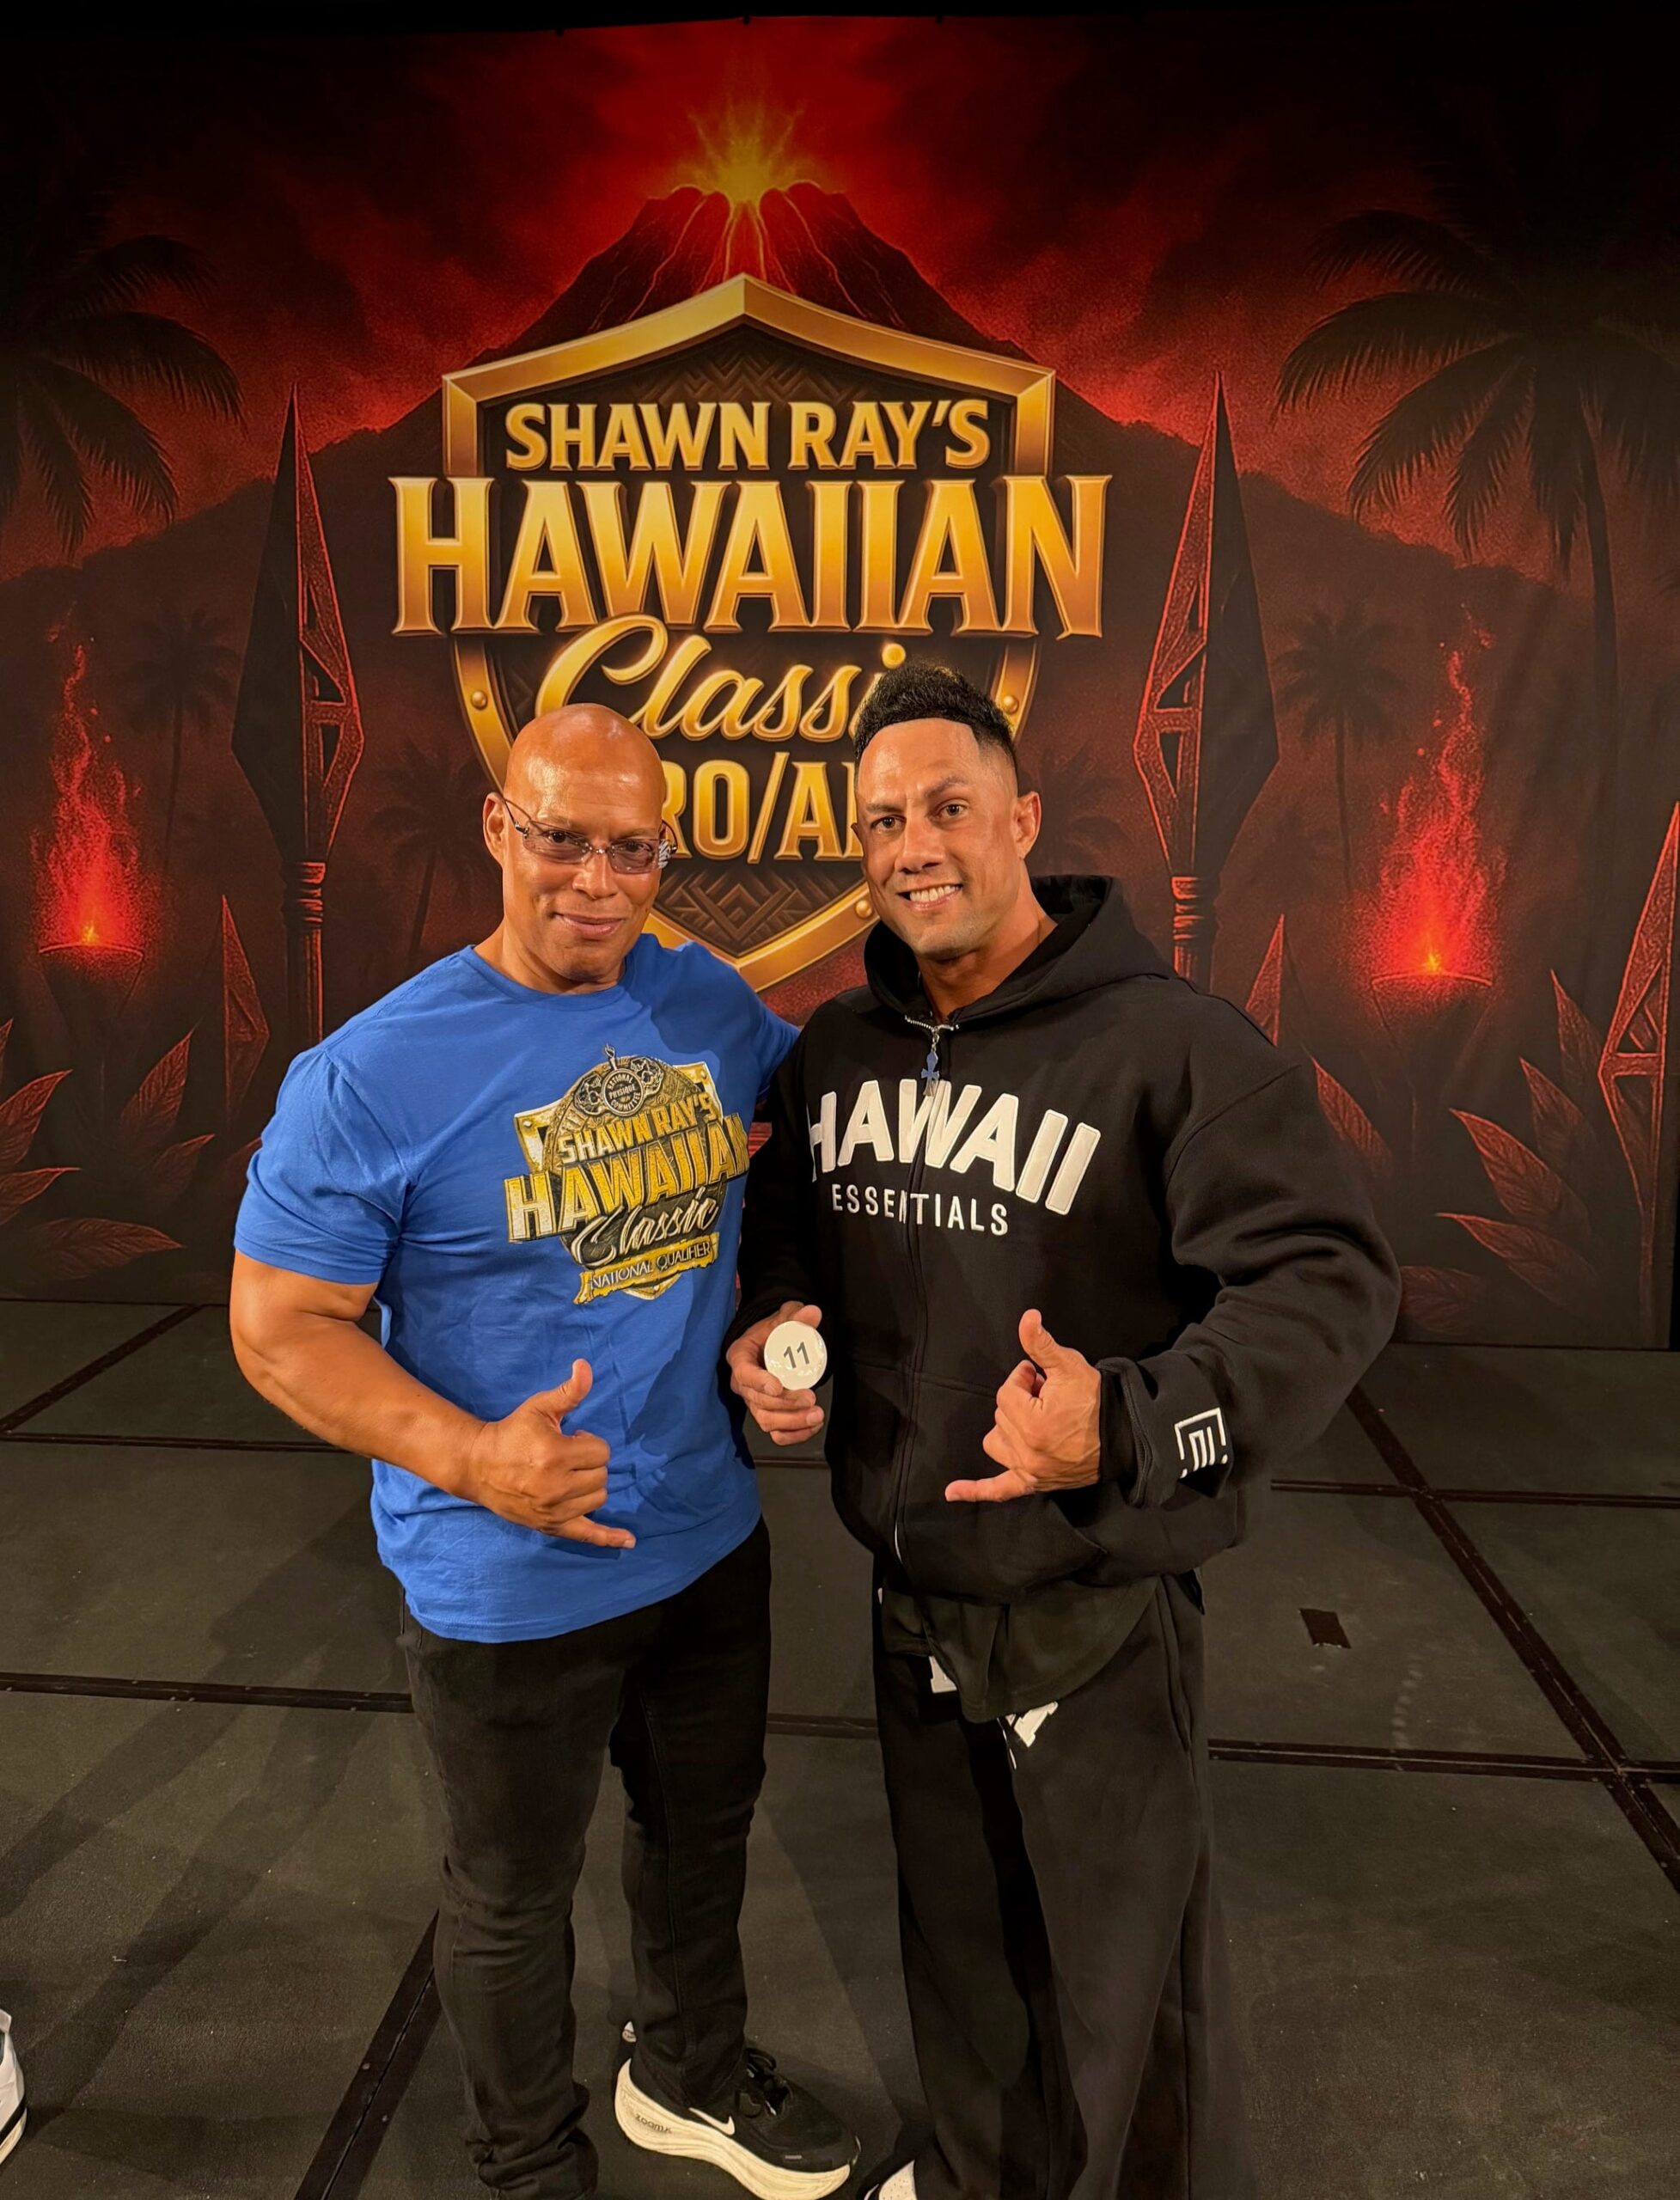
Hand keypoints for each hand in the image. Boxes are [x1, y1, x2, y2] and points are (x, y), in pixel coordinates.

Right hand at [458, 1361, 632, 1546]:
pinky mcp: (550, 1526)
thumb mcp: (539, 1407)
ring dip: (590, 1486)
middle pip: (603, 1475)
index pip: (602, 1451)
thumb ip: (569, 1391)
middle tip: (563, 1458)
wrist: (478, 1466)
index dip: (588, 1441)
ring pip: (599, 1498)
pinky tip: (630, 1542)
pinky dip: (609, 1538)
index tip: (569, 1439)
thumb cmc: (512, 1433)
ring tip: (565, 1476)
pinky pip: (588, 1535)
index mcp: (555, 1455)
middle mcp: (556, 1486)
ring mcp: (554, 1511)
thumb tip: (586, 1366)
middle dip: (589, 1463)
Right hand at [727, 1301, 825, 1446]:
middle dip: (785, 1403)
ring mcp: (753, 1402)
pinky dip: (794, 1435)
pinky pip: (776, 1433)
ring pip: (766, 1420)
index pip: (744, 1372)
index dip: (759, 1382)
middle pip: (758, 1400)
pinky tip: (812, 1427)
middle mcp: (742, 1383)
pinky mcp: (767, 1415)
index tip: (777, 1386)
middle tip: (810, 1398)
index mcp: (740, 1356)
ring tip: (816, 1415)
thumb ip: (796, 1316)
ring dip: (792, 1421)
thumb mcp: (784, 1317)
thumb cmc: (774, 1331)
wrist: (774, 1344)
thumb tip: (813, 1313)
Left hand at [946, 1309, 1100, 1503]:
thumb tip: (1027, 1317)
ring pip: (996, 1441)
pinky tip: (951, 1492)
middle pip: (1002, 1415)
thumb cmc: (1096, 1400)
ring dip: (1008, 1428)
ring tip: (1034, 1418)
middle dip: (1021, 1400)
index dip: (1024, 1379)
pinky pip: (999, 1491)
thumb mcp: (1069, 1365)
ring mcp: (1029, 1471)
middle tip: (1047, 1396)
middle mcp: (1026, 1451)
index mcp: (1031, 1423)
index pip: (1006, 1392)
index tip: (1044, 1379)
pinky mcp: (1034, 1484)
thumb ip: (1040, 1343)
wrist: (1122, 1435)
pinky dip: (975, 1491)